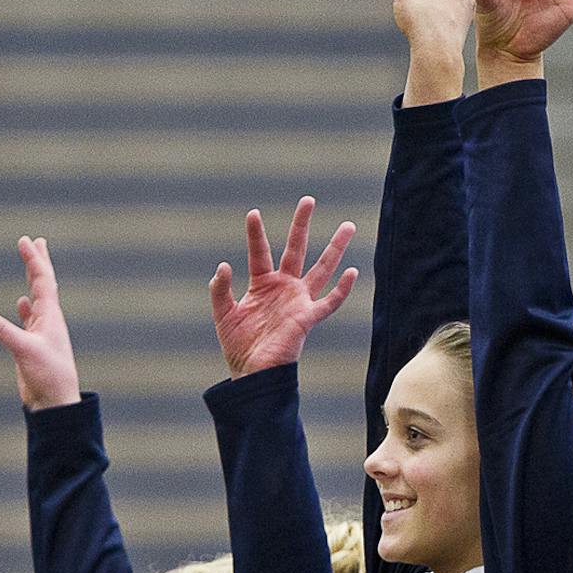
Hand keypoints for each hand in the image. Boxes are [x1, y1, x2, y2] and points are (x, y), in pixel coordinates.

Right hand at [0, 235, 81, 409]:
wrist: (55, 403)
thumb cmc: (47, 376)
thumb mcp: (23, 350)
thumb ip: (0, 331)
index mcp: (51, 317)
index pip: (43, 281)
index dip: (34, 259)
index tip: (27, 239)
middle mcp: (48, 321)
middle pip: (44, 284)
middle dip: (38, 262)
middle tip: (35, 241)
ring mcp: (41, 333)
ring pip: (37, 300)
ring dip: (34, 282)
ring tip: (33, 266)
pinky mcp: (33, 346)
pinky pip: (29, 320)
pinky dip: (26, 308)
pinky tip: (22, 303)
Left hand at [208, 197, 359, 376]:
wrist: (252, 373)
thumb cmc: (239, 346)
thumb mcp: (223, 314)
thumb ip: (220, 289)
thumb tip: (224, 265)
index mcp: (262, 285)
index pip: (260, 252)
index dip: (256, 234)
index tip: (253, 213)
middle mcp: (284, 287)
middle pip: (296, 249)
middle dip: (301, 225)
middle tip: (308, 200)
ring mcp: (299, 301)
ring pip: (320, 268)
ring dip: (334, 248)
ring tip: (347, 226)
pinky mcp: (308, 318)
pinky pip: (329, 301)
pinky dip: (342, 289)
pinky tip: (351, 272)